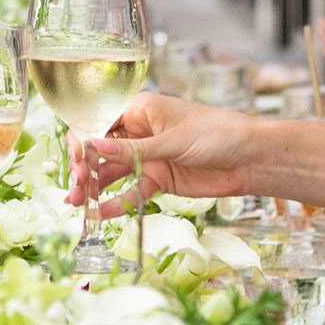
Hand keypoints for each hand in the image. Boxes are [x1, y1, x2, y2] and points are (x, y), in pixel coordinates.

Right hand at [75, 91, 266, 212]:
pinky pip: (132, 191)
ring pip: (112, 172)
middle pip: (100, 150)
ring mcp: (148, 157)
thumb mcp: (172, 140)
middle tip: (75, 189)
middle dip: (83, 168)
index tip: (74, 161)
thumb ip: (133, 150)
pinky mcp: (159, 179)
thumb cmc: (216, 133)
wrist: (250, 158)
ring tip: (77, 205)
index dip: (82, 141)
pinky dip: (117, 202)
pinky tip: (100, 214)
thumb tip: (93, 147)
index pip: (98, 123)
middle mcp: (138, 132)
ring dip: (94, 187)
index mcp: (139, 110)